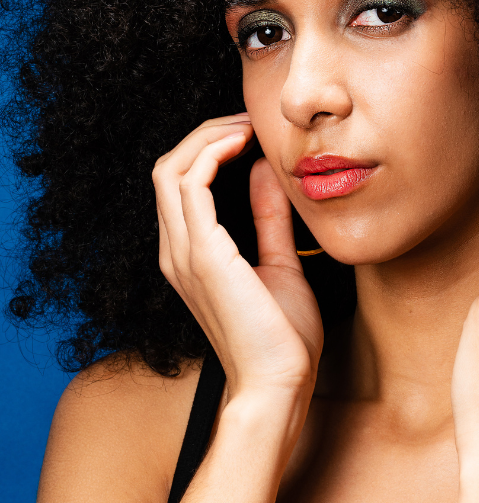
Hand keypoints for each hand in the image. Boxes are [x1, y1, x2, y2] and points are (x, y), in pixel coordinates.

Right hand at [153, 114, 323, 401]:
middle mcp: (178, 253)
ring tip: (248, 124)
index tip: (251, 134)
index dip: (211, 150)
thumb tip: (265, 173)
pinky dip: (212, 155)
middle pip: (171, 169)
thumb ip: (269, 220)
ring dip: (208, 137)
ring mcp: (184, 255)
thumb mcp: (280, 265)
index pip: (183, 186)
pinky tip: (244, 145)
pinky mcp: (203, 257)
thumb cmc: (282, 338)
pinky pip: (190, 186)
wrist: (281, 383)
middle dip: (208, 135)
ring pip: (173, 170)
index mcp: (193, 257)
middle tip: (250, 120)